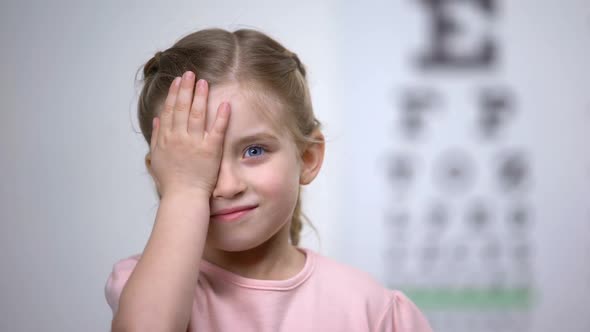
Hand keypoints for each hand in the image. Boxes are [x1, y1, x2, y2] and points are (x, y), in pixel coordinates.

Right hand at [149, 71, 230, 198]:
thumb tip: (157, 118)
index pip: (170, 110)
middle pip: (182, 108)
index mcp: (166, 138)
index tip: (178, 81)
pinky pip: (217, 130)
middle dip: (186, 88)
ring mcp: (195, 143)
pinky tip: (225, 104)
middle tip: (190, 73)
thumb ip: (156, 136)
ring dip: (200, 96)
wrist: (183, 197)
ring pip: (198, 114)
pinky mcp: (210, 151)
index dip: (174, 94)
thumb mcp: (157, 157)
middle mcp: (179, 137)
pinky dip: (221, 116)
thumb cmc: (170, 181)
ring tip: (203, 82)